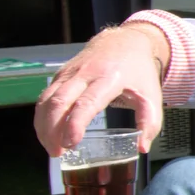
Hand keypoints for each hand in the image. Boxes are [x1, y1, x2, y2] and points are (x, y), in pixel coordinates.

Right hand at [35, 26, 166, 155]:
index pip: (86, 103)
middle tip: (57, 153)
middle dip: (53, 130)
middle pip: (59, 102)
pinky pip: (44, 97)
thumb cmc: (139, 72)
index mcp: (109, 78)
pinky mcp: (60, 75)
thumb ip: (150, 122)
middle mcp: (85, 73)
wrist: (126, 41)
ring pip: (46, 100)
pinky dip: (42, 117)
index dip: (75, 124)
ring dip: (43, 126)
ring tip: (52, 148)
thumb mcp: (152, 96)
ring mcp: (69, 73)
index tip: (70, 143)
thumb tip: (141, 148)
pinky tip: (47, 133)